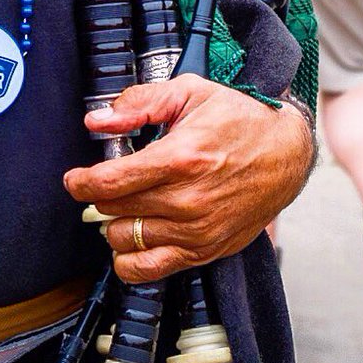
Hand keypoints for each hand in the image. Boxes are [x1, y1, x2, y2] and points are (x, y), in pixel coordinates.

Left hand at [64, 76, 311, 282]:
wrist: (287, 152)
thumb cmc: (238, 118)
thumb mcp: (188, 92)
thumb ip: (137, 104)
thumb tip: (96, 121)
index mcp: (180, 158)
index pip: (110, 183)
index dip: (81, 181)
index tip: (74, 178)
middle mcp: (188, 200)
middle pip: (114, 211)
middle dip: (100, 196)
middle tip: (109, 181)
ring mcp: (198, 232)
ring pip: (126, 241)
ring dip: (114, 224)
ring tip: (125, 205)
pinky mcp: (207, 251)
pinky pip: (150, 270)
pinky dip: (131, 259)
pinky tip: (133, 238)